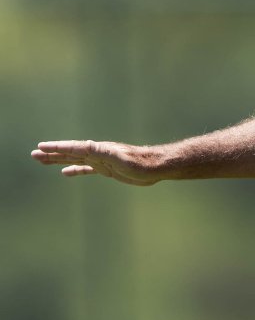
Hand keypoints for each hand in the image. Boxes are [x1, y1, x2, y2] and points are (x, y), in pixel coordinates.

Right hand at [31, 141, 161, 185]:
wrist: (156, 166)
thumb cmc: (140, 162)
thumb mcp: (121, 158)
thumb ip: (104, 152)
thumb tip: (86, 147)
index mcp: (98, 149)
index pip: (73, 148)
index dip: (57, 147)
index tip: (41, 147)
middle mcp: (98, 153)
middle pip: (70, 152)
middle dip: (52, 153)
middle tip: (34, 153)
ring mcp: (101, 161)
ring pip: (75, 159)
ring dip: (59, 159)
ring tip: (42, 160)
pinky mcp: (107, 169)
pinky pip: (86, 169)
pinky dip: (74, 170)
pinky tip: (65, 173)